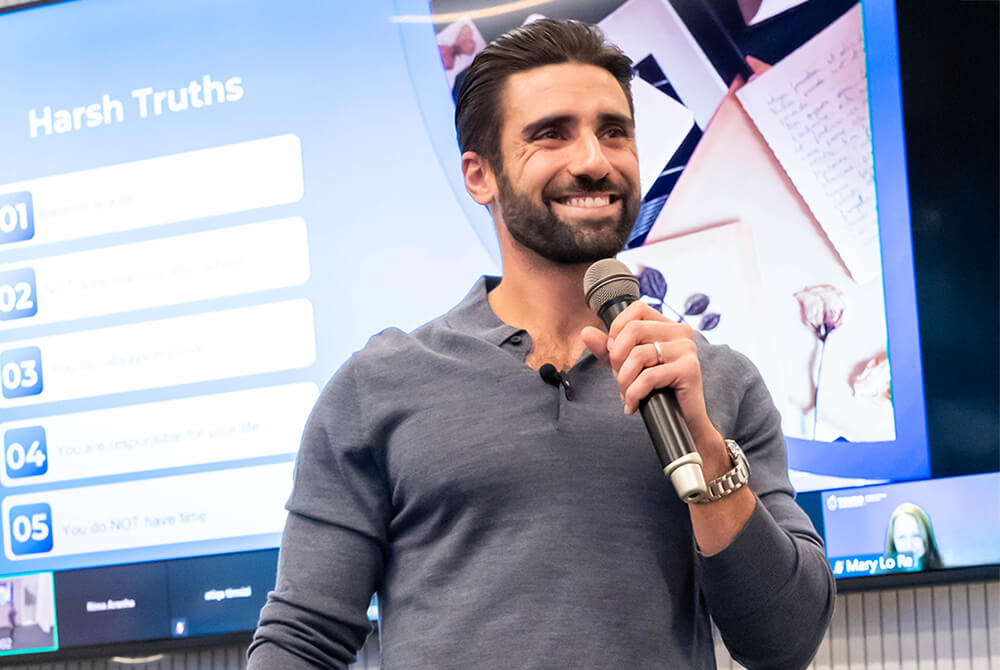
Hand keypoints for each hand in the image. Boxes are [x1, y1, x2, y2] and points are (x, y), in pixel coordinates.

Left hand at [581, 301, 719, 448]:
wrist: (683, 424)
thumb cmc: (657, 392)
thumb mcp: (627, 366)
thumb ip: (608, 349)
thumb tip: (586, 332)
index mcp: (668, 326)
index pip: (637, 308)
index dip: (617, 329)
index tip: (615, 354)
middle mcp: (681, 332)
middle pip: (634, 330)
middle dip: (617, 358)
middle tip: (620, 379)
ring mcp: (687, 349)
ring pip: (638, 354)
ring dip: (624, 380)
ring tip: (627, 394)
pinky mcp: (689, 369)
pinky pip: (648, 377)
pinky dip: (633, 394)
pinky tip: (633, 406)